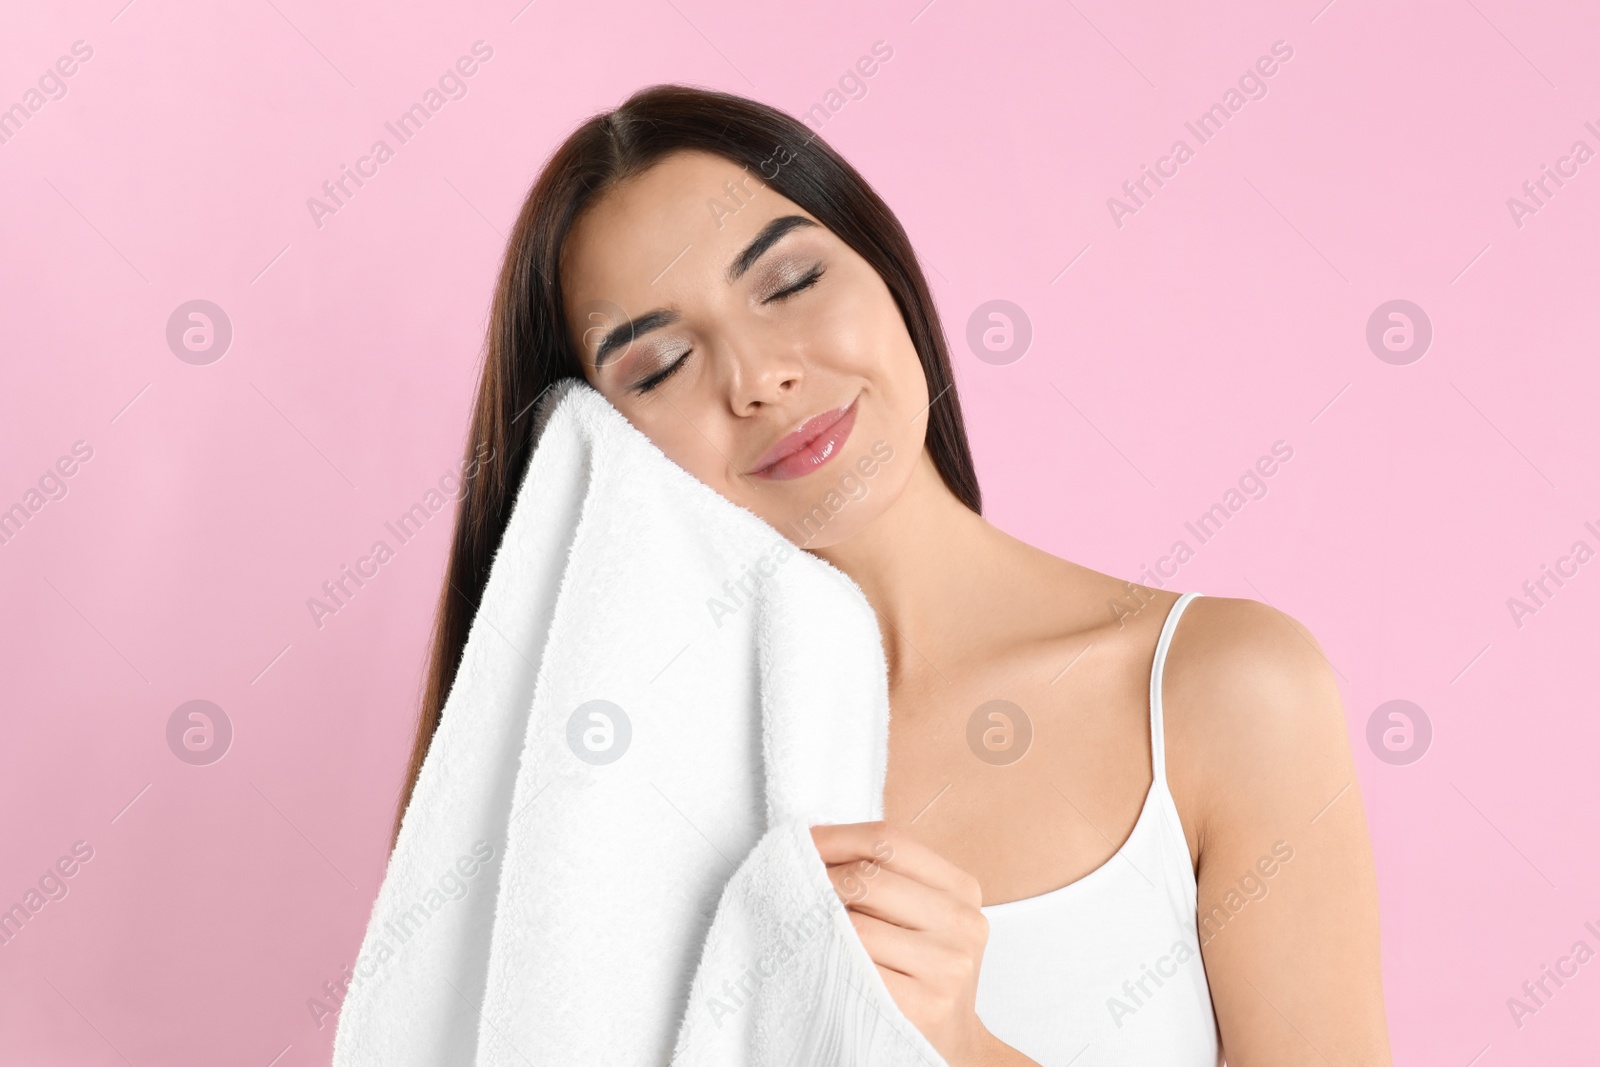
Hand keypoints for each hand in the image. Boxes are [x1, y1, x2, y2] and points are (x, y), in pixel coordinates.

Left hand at [810, 820, 1018, 1065]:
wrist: (946, 1044)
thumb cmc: (921, 972)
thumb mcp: (922, 915)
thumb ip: (886, 877)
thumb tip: (814, 845)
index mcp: (962, 890)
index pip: (889, 843)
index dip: (836, 838)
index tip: (801, 843)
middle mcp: (962, 923)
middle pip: (868, 879)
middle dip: (820, 880)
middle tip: (795, 889)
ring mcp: (947, 965)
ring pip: (856, 925)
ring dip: (819, 923)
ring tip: (809, 928)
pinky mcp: (924, 1004)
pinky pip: (856, 967)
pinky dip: (829, 959)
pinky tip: (823, 960)